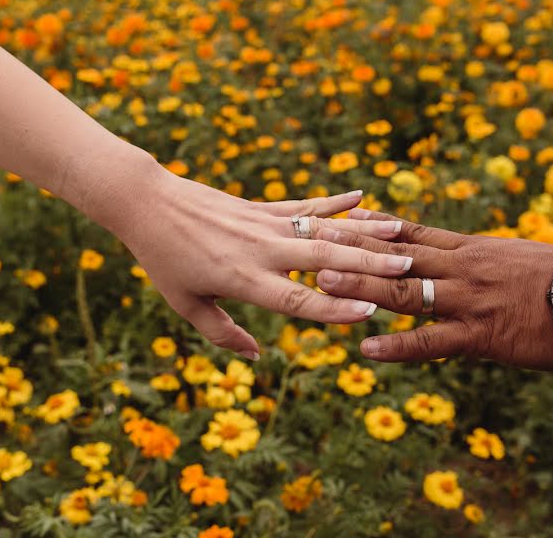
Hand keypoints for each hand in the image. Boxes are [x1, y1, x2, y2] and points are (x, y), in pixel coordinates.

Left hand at [110, 169, 415, 359]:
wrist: (146, 203)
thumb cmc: (164, 261)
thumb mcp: (186, 305)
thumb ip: (223, 332)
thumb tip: (257, 356)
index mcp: (241, 280)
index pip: (296, 299)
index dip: (333, 309)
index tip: (370, 312)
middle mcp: (258, 250)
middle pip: (321, 261)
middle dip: (366, 267)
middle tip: (405, 271)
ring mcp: (262, 224)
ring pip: (320, 230)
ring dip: (361, 235)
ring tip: (398, 238)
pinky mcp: (259, 206)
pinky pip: (303, 205)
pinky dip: (333, 202)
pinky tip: (361, 196)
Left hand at [313, 209, 552, 370]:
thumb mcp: (513, 256)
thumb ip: (478, 258)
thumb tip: (456, 256)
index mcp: (468, 250)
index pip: (410, 232)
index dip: (371, 225)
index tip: (339, 216)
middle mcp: (460, 269)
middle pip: (394, 256)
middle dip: (349, 248)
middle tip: (309, 239)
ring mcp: (467, 301)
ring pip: (404, 293)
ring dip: (360, 287)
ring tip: (320, 283)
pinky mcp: (480, 335)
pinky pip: (431, 342)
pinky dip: (397, 347)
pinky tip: (367, 352)